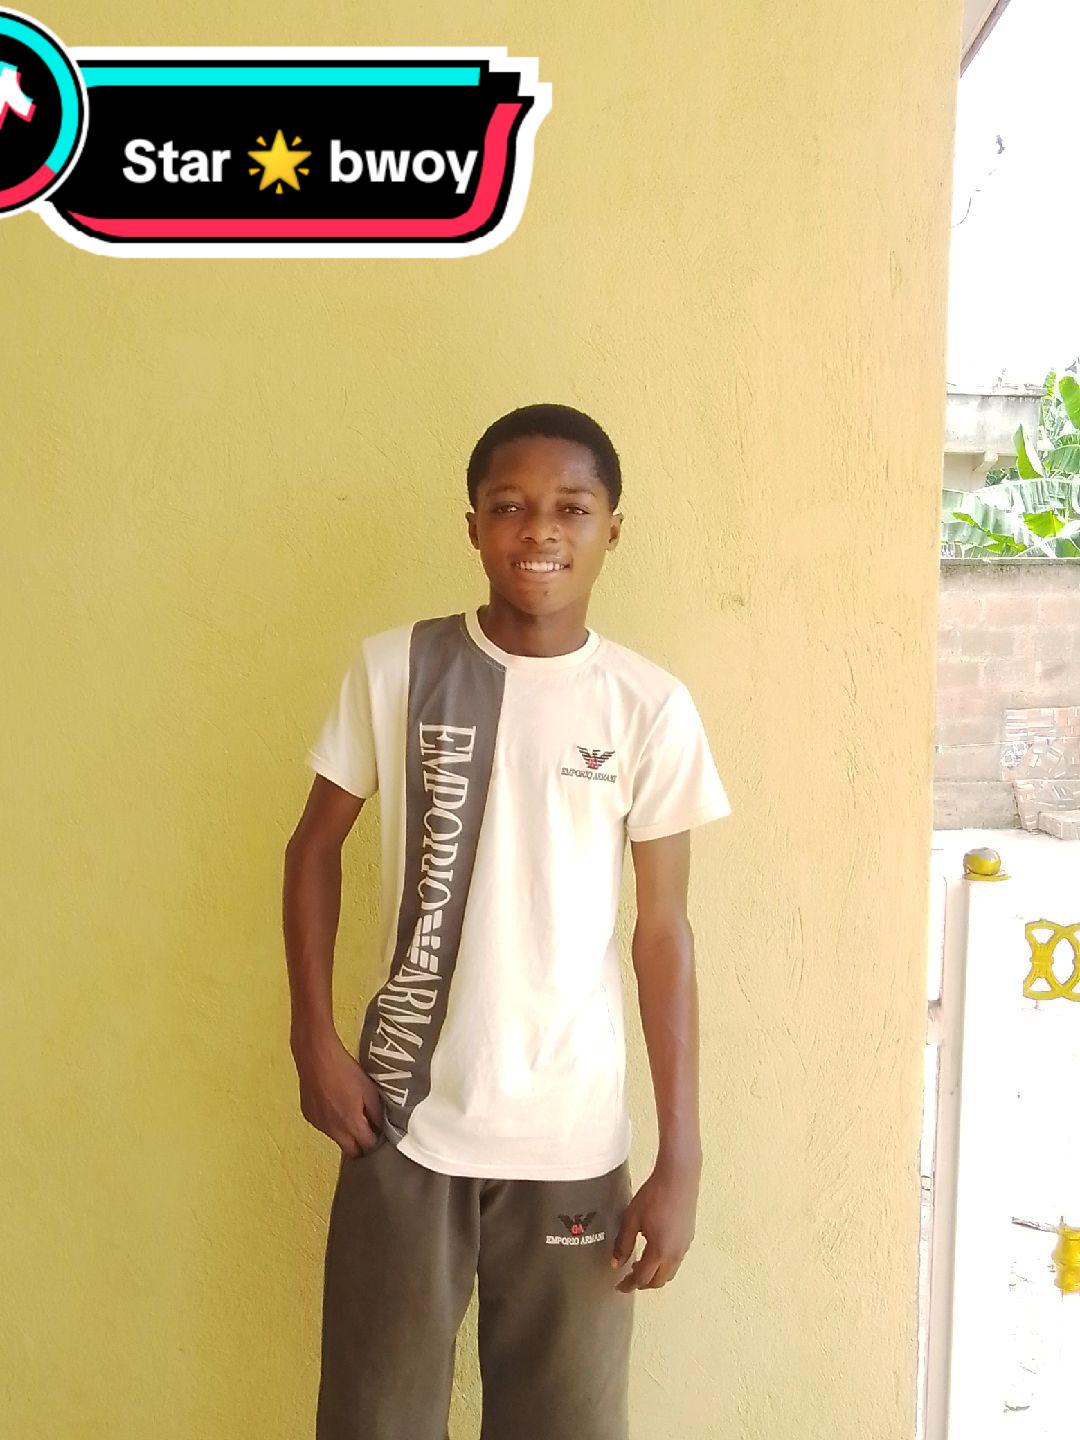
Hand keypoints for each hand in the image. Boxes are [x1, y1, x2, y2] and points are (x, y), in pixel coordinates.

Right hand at [292, 1031, 384, 1157]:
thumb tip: (380, 1128)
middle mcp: (333, 1130)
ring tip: (350, 1112)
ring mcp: (319, 1125)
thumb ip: (376, 1113)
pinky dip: (332, 1123)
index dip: (376, 1141)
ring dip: (346, 1134)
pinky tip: (334, 1105)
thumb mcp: (369, 1089)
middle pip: (351, 1152)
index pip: (367, 1147)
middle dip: (361, 1145)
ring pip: (337, 1140)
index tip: (380, 1133)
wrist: (316, 1057)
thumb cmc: (346, 1070)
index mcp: (351, 1124)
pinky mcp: (309, 1117)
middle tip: (368, 1130)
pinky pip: (325, 1128)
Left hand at [609, 1156, 699, 1290]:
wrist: (678, 1178)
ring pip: (669, 1272)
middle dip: (643, 1283)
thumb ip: (623, 1243)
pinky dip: (664, 1264)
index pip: (642, 1279)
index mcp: (659, 1252)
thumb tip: (616, 1263)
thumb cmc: (653, 1196)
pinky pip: (676, 1260)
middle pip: (658, 1281)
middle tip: (629, 1277)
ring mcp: (684, 1247)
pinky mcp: (689, 1238)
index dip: (629, 1285)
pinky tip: (654, 1250)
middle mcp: (675, 1255)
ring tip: (640, 1264)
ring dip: (655, 1274)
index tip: (619, 1286)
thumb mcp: (631, 1219)